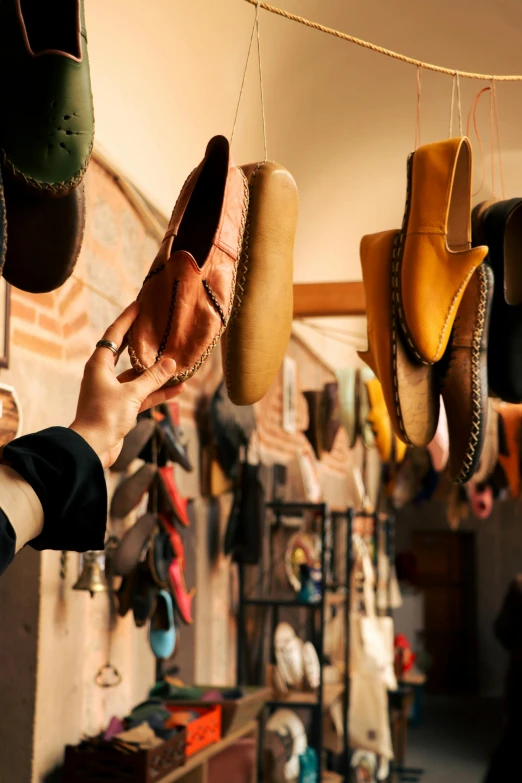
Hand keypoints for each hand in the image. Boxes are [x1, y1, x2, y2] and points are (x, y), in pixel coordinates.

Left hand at [70, 302, 183, 467]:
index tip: (139, 305)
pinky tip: (178, 389)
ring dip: (156, 372)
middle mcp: (104, 375)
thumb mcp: (132, 394)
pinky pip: (142, 394)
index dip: (127, 319)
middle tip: (157, 327)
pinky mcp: (121, 408)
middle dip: (142, 342)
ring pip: (138, 376)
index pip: (114, 335)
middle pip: (126, 352)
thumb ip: (153, 378)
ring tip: (176, 360)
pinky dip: (157, 392)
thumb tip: (171, 362)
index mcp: (99, 365)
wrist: (93, 448)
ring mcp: (113, 392)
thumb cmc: (105, 417)